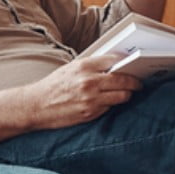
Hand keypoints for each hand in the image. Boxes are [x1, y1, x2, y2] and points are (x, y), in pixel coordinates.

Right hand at [24, 53, 141, 129]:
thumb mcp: (70, 68)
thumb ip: (91, 66)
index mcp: (83, 66)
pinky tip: (110, 101)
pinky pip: (110, 108)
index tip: (133, 65)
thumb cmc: (53, 86)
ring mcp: (91, 99)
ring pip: (122, 96)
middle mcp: (89, 81)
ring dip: (127, 94)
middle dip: (134, 81)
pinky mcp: (90, 113)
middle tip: (139, 82)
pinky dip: (112, 104)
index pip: (114, 60)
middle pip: (123, 79)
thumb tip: (113, 64)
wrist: (36, 106)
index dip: (126, 63)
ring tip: (128, 92)